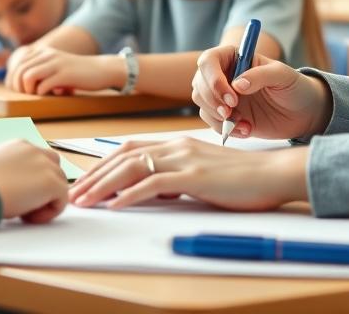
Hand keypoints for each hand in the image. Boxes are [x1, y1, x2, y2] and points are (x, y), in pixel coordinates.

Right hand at [0, 140, 68, 223]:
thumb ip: (12, 173)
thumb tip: (19, 187)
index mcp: (19, 146)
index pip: (39, 160)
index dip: (33, 181)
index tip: (16, 194)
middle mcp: (34, 151)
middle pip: (55, 169)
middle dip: (45, 188)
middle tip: (22, 204)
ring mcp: (45, 165)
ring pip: (60, 185)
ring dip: (46, 201)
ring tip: (24, 212)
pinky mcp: (51, 182)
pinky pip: (61, 200)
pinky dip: (48, 213)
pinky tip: (27, 216)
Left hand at [6, 45, 122, 94]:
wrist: (101, 69)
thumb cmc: (77, 73)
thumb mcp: (57, 65)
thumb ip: (41, 68)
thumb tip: (21, 82)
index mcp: (44, 51)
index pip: (18, 63)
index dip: (14, 78)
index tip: (19, 89)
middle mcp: (47, 55)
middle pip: (19, 70)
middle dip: (18, 86)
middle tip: (26, 95)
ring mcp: (56, 64)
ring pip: (28, 76)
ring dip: (28, 90)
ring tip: (36, 95)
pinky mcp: (65, 75)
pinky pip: (43, 85)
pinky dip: (42, 93)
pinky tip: (50, 94)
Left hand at [68, 139, 309, 210]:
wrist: (274, 174)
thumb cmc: (243, 178)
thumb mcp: (203, 174)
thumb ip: (178, 177)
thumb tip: (155, 190)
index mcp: (177, 144)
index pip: (130, 149)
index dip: (103, 164)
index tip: (85, 180)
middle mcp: (177, 146)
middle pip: (123, 156)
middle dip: (94, 175)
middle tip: (74, 193)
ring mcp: (185, 159)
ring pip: (132, 167)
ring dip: (103, 185)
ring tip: (84, 200)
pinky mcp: (195, 176)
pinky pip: (154, 184)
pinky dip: (130, 194)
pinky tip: (115, 204)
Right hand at [191, 45, 331, 140]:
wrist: (302, 113)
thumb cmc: (294, 86)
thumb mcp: (282, 75)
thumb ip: (260, 75)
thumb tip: (238, 84)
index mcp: (234, 58)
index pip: (209, 61)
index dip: (213, 78)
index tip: (231, 96)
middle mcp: (224, 76)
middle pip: (199, 84)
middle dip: (212, 100)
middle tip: (231, 113)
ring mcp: (223, 97)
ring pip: (202, 104)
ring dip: (217, 117)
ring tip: (244, 123)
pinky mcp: (227, 116)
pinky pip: (213, 122)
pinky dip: (226, 129)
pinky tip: (247, 130)